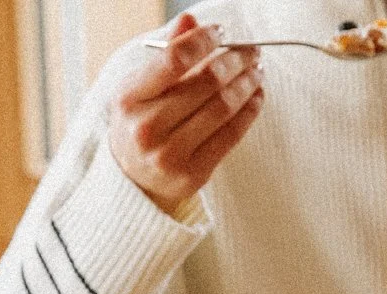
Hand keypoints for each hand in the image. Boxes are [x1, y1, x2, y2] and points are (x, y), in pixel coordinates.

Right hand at [108, 13, 264, 215]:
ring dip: (247, 84)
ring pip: (222, 108)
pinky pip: (230, 136)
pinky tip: (257, 97)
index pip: (174, 59)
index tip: (221, 32)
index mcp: (129, 99)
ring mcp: (170, 155)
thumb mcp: (141, 87)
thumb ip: (166, 54)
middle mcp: (146, 128)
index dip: (203, 40)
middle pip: (205, 83)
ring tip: (257, 71)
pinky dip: (249, 112)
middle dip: (235, 61)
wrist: (132, 179)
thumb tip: (191, 20)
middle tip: (250, 51)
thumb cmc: (140, 123)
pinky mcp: (193, 175)